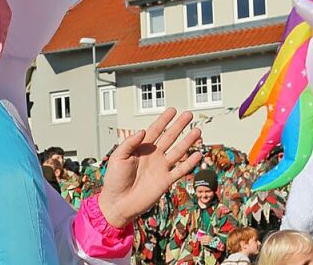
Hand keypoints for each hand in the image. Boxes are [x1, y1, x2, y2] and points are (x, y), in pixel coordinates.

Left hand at [97, 108, 201, 228]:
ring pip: (178, 151)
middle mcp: (153, 155)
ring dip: (188, 141)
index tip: (173, 110)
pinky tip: (198, 154)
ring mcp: (160, 168)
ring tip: (198, 131)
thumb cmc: (114, 179)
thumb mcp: (118, 157)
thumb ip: (129, 143)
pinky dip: (190, 163)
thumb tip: (143, 130)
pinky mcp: (166, 181)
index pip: (155, 130)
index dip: (164, 120)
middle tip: (189, 114)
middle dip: (179, 126)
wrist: (118, 203)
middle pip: (169, 137)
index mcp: (141, 148)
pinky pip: (180, 170)